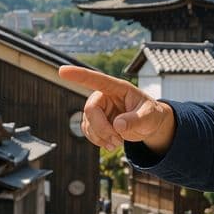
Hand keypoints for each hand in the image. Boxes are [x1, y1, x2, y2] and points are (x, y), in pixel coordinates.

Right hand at [57, 66, 174, 151]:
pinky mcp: (96, 121)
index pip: (97, 79)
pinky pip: (88, 132)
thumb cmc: (151, 114)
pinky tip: (110, 144)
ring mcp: (99, 109)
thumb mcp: (150, 116)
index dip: (79, 75)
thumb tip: (118, 125)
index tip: (62, 70)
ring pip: (87, 124)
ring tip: (118, 143)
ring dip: (100, 137)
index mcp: (118, 88)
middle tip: (118, 141)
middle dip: (101, 128)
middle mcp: (105, 96)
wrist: (150, 125)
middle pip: (90, 110)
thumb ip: (136, 120)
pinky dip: (98, 141)